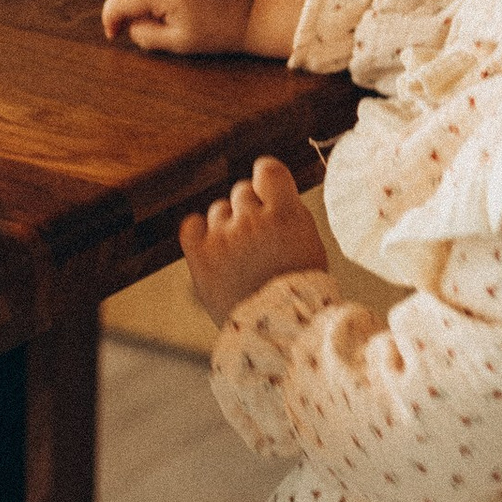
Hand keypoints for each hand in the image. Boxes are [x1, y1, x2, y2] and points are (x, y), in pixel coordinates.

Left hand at [180, 156, 328, 323]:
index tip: (266, 190)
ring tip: (241, 256)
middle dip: (250, 210)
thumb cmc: (300, 290)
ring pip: (218, 210)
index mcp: (286, 214)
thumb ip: (288, 211)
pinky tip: (213, 248)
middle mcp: (253, 220)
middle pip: (242, 192)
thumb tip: (268, 190)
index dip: (265, 180)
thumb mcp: (309, 241)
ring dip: (228, 225)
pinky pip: (192, 225)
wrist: (279, 330)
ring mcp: (224, 237)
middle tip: (259, 239)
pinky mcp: (201, 256)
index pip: (267, 170)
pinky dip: (200, 233)